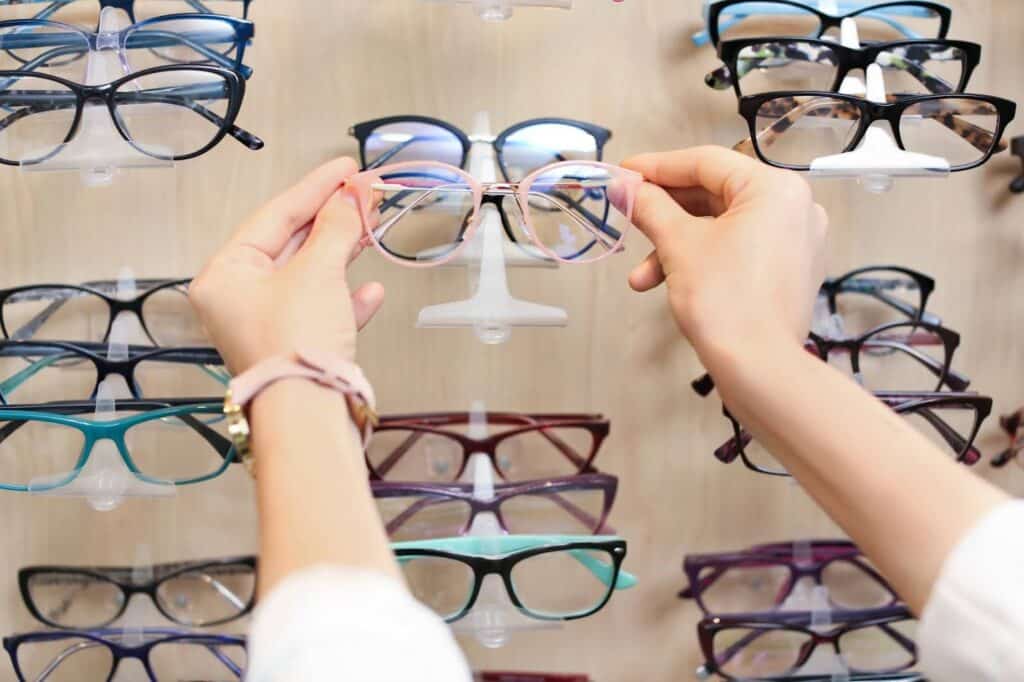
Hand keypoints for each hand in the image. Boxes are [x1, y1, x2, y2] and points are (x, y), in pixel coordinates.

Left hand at [190, 157, 382, 373]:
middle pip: (290, 244)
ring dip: (343, 253)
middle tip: (365, 194)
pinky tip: (372, 291)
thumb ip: (337, 227)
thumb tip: (352, 195)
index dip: (315, 188)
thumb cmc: (295, 342)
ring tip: (372, 228)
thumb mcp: (318, 271)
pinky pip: (320, 310)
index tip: (345, 168)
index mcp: (225, 274)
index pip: (273, 216)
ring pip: (308, 276)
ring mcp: (265, 324)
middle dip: (332, 220)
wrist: (307, 412)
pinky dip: (345, 298)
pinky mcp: (293, 346)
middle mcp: (238, 298)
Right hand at [622, 146, 827, 362]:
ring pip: (722, 227)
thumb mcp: (678, 245)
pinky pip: (738, 248)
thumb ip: (649, 207)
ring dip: (676, 246)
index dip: (657, 167)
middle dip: (664, 214)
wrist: (759, 369)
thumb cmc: (724, 301)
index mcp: (775, 189)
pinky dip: (702, 259)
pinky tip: (668, 283)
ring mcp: (795, 241)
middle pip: (714, 194)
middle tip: (627, 217)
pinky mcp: (788, 270)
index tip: (622, 174)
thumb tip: (624, 186)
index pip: (706, 162)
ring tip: (641, 277)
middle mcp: (794, 207)